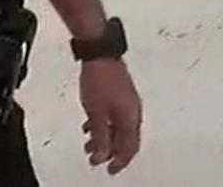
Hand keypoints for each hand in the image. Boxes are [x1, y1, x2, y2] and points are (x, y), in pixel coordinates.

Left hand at [80, 59, 142, 174]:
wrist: (99, 52)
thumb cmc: (101, 79)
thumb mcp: (96, 113)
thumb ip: (99, 136)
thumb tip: (102, 155)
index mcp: (131, 117)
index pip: (130, 147)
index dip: (120, 161)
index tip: (110, 169)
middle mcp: (132, 110)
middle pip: (124, 138)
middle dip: (111, 151)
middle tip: (98, 159)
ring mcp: (126, 100)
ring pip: (117, 126)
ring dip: (105, 137)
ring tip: (90, 144)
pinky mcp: (118, 92)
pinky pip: (113, 115)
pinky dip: (103, 124)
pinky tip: (91, 125)